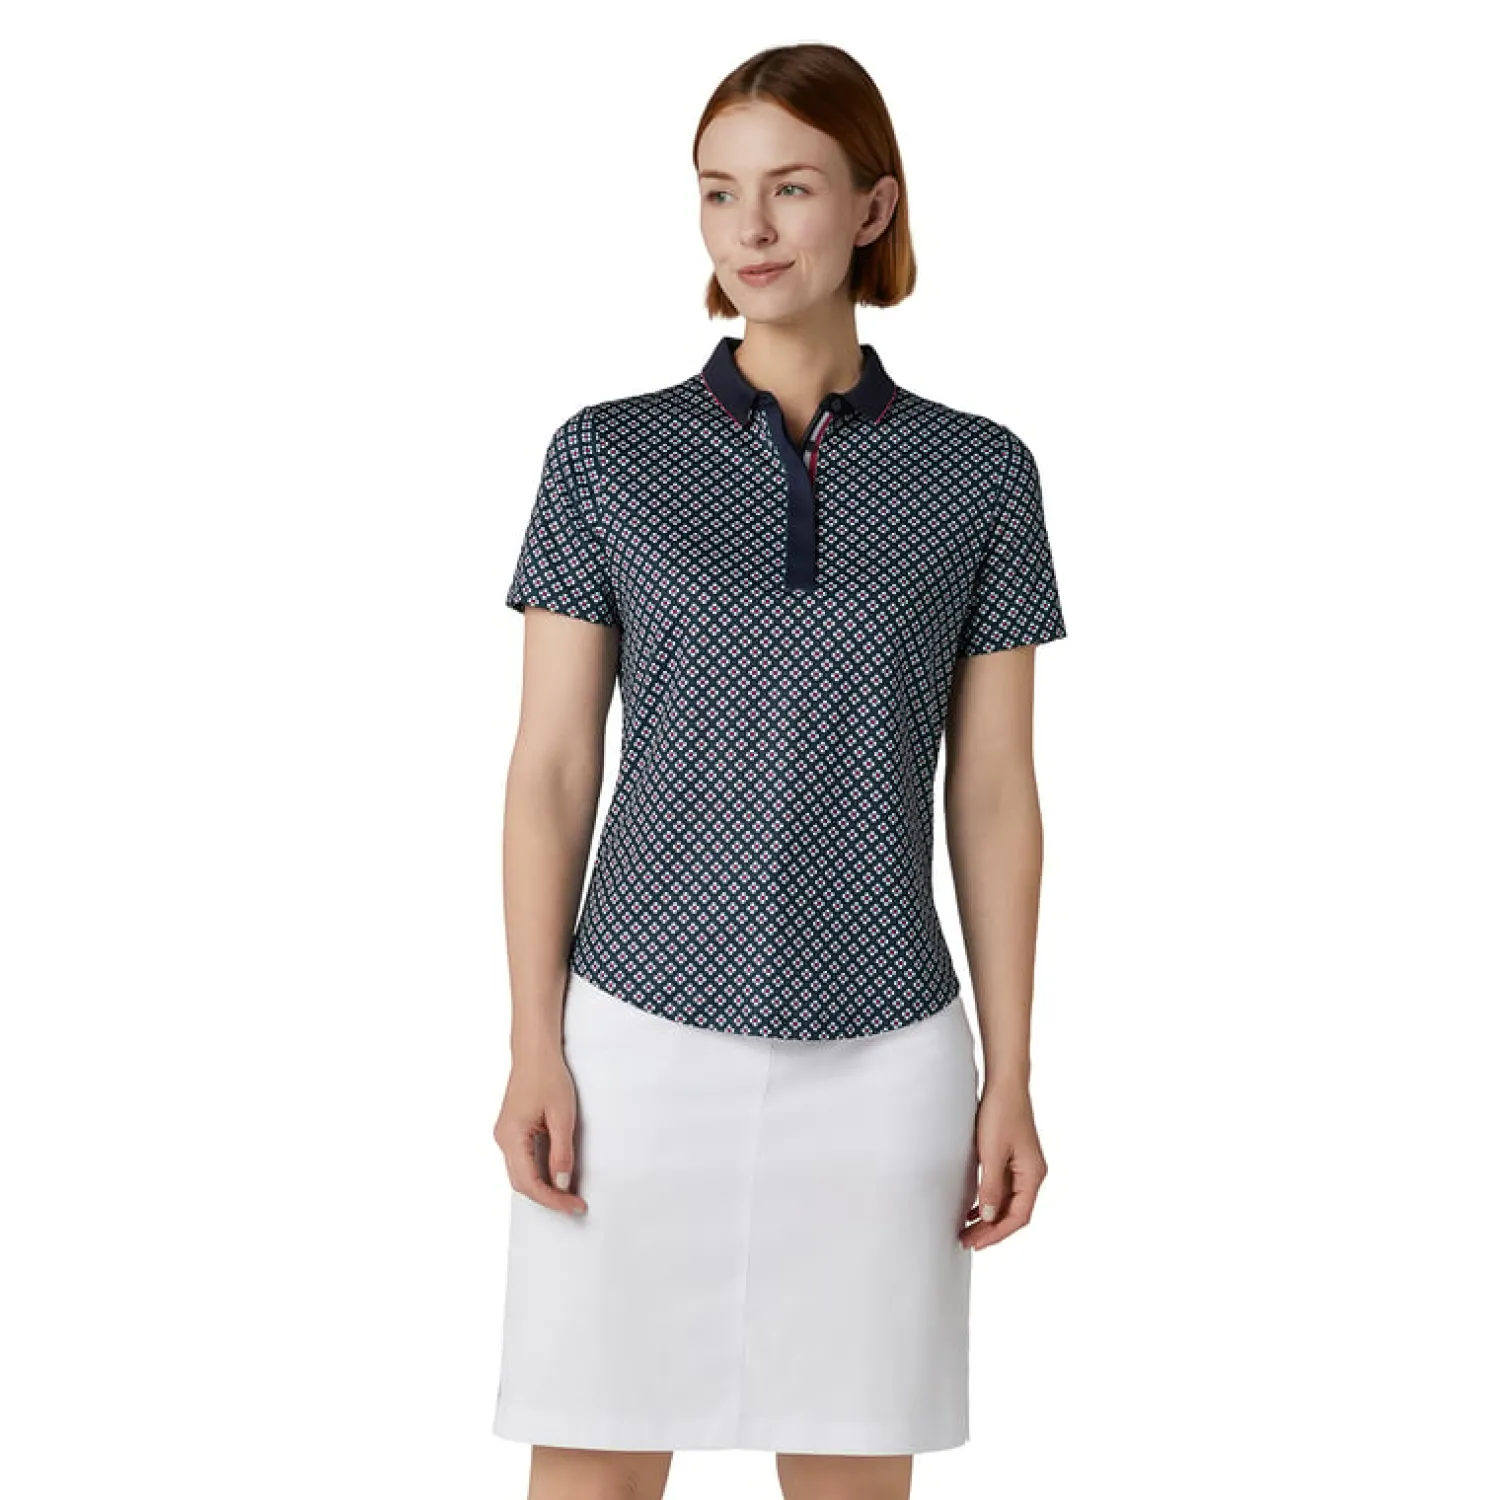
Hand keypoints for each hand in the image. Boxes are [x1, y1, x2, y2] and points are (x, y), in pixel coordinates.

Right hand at [493, 1050, 588, 1215]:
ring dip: (543, 1187)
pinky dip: (538, 1173)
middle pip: (522, 1183)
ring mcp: (505, 1136)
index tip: (574, 1206)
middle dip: (548, 1197)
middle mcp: (502, 1139)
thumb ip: (561, 1153)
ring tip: (568, 1193)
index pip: (529, 1182)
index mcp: (511, 1136)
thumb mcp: (562, 1116)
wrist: (535, 1053)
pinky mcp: (511, 1132)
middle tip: (574, 1204)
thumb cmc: (547, 1076)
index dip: (552, 1199)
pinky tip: (555, 1175)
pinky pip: (522, 1161)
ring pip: (521, 1174)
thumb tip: (561, 1184)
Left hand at [959, 1080, 1045, 1250]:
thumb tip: (990, 1217)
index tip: (977, 1243)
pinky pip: (1004, 1188)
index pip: (1019, 1216)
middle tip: (967, 1241)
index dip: (997, 1233)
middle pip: (1014, 1212)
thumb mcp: (992, 1154)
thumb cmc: (1001, 1113)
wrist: (1005, 1083)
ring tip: (968, 1229)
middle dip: (991, 1230)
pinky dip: (990, 1201)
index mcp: (1033, 1175)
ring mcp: (1023, 1166)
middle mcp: (1032, 1173)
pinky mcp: (1013, 1157)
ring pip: (1008, 1202)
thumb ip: (991, 1188)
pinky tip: (975, 1207)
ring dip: (990, 1217)